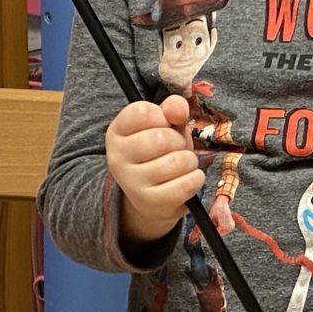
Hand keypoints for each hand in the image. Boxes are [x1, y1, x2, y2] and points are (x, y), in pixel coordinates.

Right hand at [107, 96, 203, 248]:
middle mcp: (117, 157)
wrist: (152, 195)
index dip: (163, 116)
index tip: (163, 125)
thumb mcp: (164, 125)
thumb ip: (172, 109)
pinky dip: (196, 178)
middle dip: (179, 141)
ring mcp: (131, 182)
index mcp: (117, 131)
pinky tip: (188, 178)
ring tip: (182, 165)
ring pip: (177, 161)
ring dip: (190, 161)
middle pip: (162, 138)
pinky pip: (186, 184)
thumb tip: (179, 109)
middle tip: (176, 149)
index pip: (143, 112)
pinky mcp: (149, 202)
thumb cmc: (160, 153)